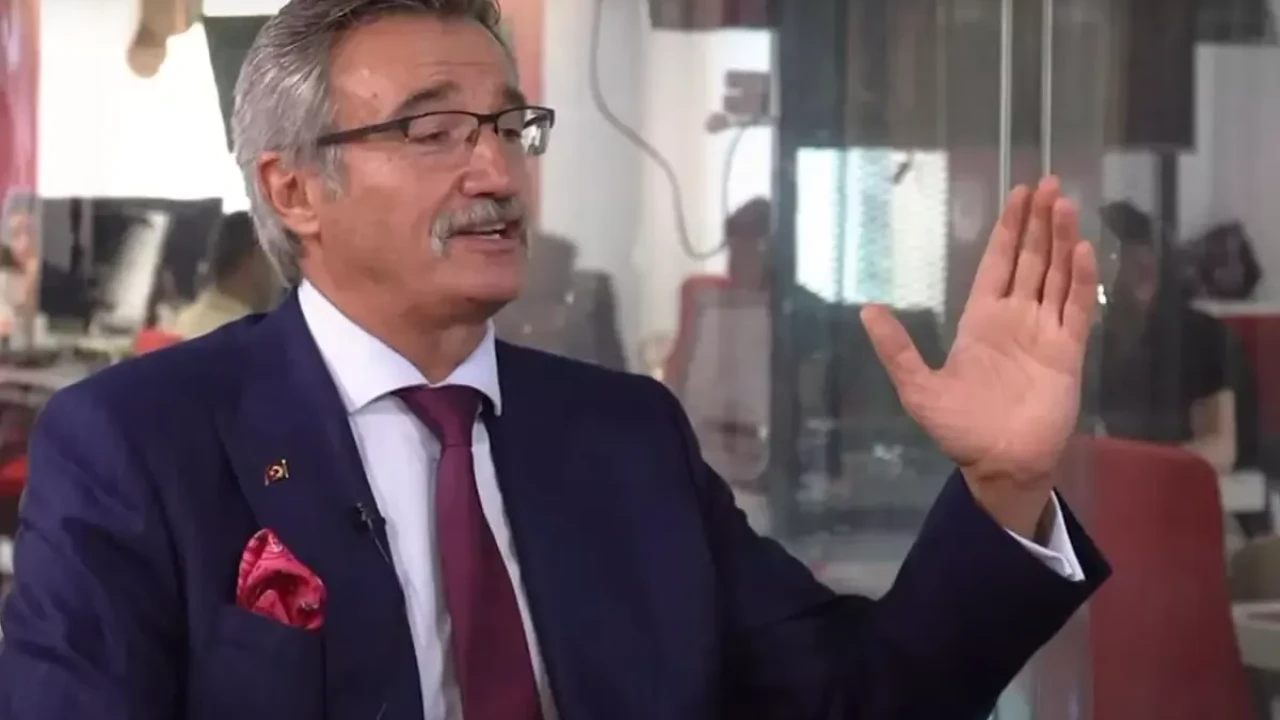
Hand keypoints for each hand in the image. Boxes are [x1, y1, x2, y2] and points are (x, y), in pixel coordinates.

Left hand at [861, 177, 1097, 536]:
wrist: (999, 464)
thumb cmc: (959, 428)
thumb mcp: (917, 387)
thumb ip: (896, 348)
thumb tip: (867, 309)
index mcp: (981, 320)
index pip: (997, 263)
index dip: (1008, 230)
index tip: (1018, 195)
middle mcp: (1016, 319)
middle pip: (1030, 260)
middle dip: (1038, 222)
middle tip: (1047, 183)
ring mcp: (1044, 333)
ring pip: (1056, 276)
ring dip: (1061, 240)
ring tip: (1065, 203)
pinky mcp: (1068, 353)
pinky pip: (1076, 309)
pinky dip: (1080, 280)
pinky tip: (1081, 251)